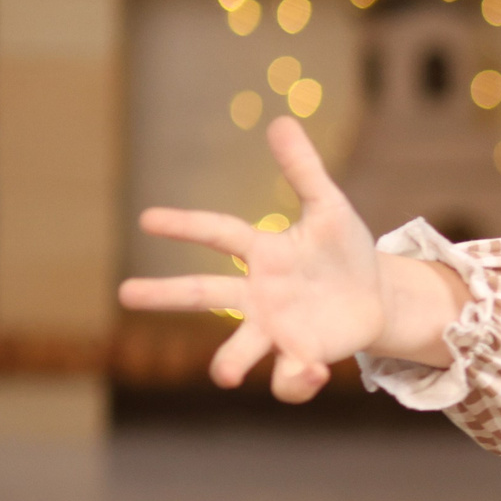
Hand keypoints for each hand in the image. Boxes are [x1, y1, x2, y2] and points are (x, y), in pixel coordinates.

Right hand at [119, 118, 428, 401]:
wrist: (376, 295)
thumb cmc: (345, 250)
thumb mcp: (330, 208)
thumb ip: (304, 171)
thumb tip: (280, 120)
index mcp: (263, 252)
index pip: (220, 233)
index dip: (186, 226)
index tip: (148, 219)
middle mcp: (258, 293)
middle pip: (205, 293)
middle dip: (167, 295)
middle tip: (124, 294)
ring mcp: (276, 328)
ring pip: (241, 346)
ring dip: (229, 360)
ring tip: (221, 374)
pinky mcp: (300, 355)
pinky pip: (287, 374)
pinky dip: (294, 380)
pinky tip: (310, 372)